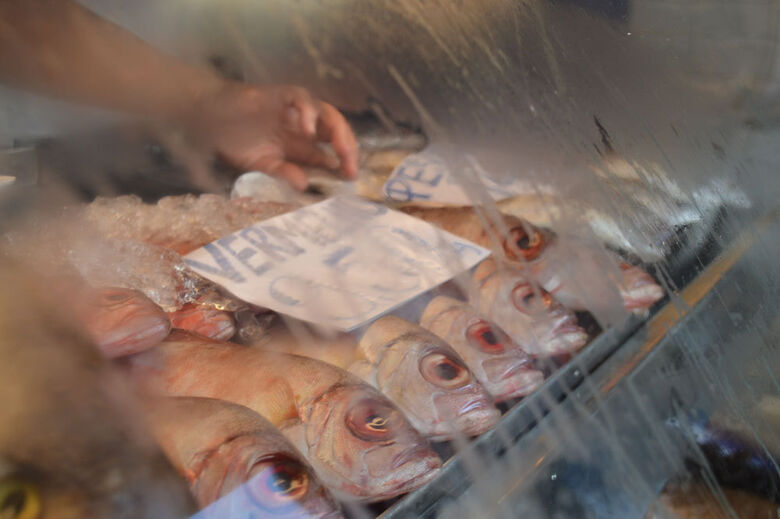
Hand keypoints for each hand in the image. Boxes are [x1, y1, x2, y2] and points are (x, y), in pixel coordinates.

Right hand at [185, 82, 358, 189]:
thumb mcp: (261, 164)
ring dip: (338, 130)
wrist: (207, 118)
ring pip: (325, 113)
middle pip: (335, 132)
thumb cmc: (234, 140)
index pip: (330, 153)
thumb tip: (305, 186)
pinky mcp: (278, 95)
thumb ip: (283, 172)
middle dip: (347, 149)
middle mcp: (301, 126)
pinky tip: (309, 130)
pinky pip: (300, 97)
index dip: (343, 164)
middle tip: (351, 168)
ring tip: (342, 150)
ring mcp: (292, 110)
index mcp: (300, 144)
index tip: (350, 178)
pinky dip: (308, 111)